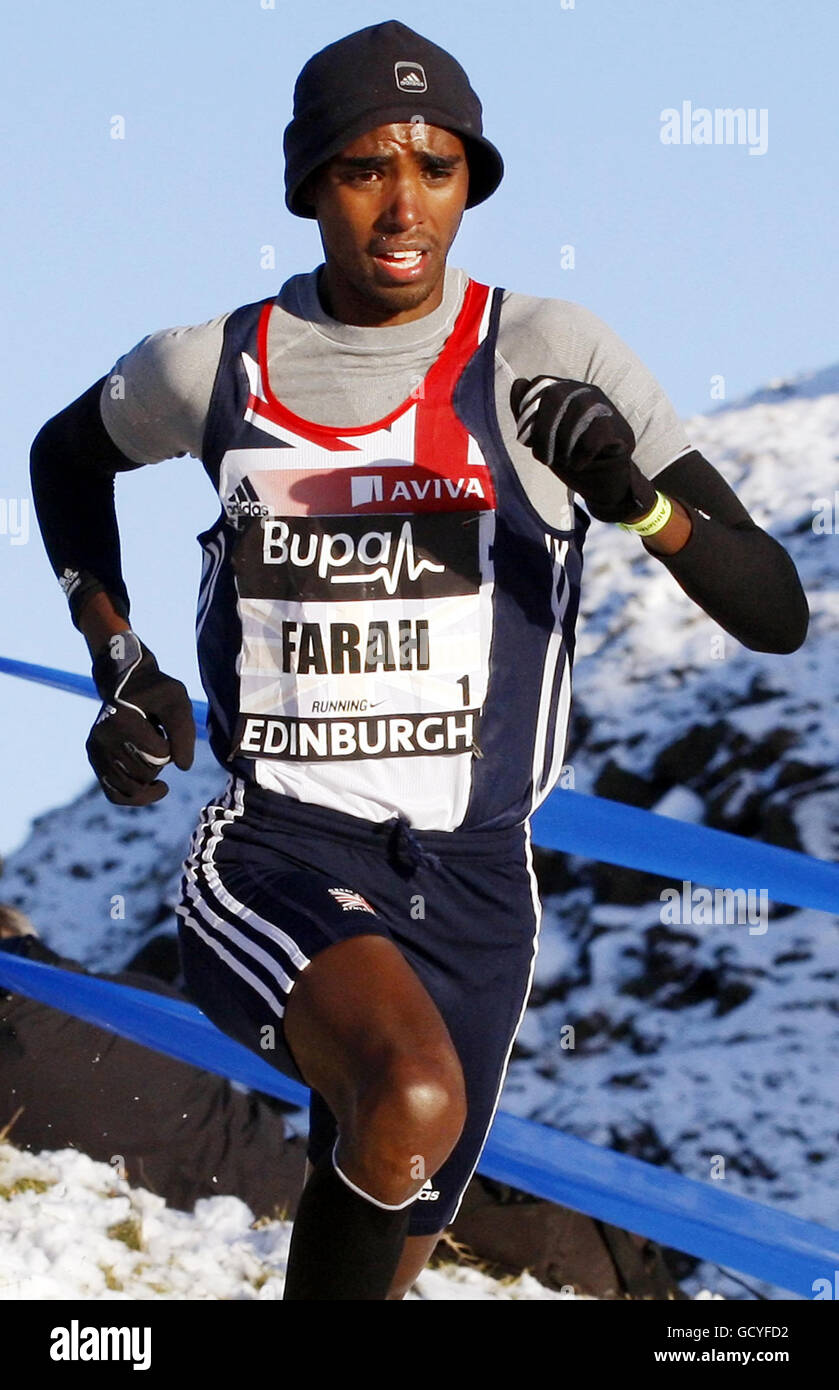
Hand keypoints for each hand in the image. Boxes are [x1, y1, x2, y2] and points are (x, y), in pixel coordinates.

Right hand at [86, 631, 194, 804]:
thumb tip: (183, 767)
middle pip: (146, 772)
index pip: (160, 752)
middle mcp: (102, 737)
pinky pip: (115, 795)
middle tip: (157, 737)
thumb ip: (184, 730)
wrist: (127, 684)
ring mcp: (95, 751)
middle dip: (161, 761)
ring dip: (150, 775)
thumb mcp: (177, 700)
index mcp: (121, 719)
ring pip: (132, 788)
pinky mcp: (95, 761)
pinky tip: (156, 787)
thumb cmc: (156, 692)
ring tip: (152, 753)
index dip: (173, 745)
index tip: (167, 727)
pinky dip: (137, 797)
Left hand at [510, 375, 656, 523]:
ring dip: (561, 447)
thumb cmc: (570, 455)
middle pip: (555, 396)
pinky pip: (591, 439)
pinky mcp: (620, 430)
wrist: (603, 482)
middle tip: (543, 458)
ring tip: (563, 462)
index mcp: (566, 390)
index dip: (527, 412)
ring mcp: (605, 407)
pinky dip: (579, 458)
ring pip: (575, 415)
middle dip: (542, 431)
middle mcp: (586, 391)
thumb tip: (519, 384)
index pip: (540, 383)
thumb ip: (527, 413)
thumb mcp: (542, 436)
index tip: (527, 441)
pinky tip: (580, 464)